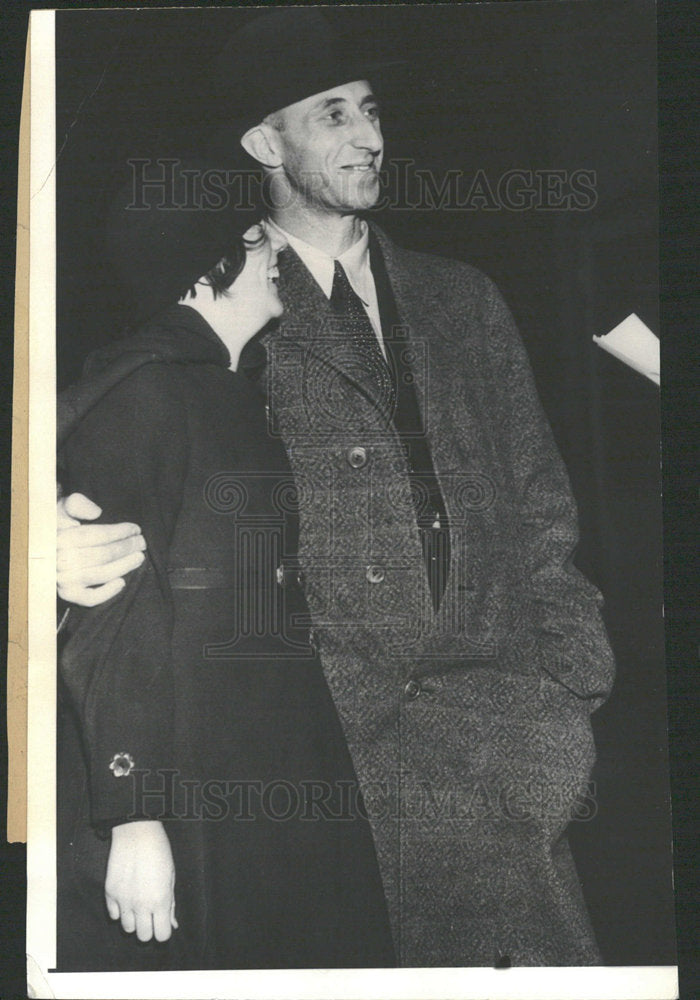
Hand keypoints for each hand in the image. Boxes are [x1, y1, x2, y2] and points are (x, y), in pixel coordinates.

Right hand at [57, 492, 145, 605]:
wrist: (45, 546)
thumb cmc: (62, 524)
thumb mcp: (65, 508)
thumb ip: (77, 504)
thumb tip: (96, 512)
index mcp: (60, 538)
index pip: (95, 535)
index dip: (119, 532)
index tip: (136, 529)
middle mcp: (59, 560)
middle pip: (101, 555)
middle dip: (126, 548)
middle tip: (142, 543)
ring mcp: (63, 579)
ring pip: (100, 575)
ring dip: (124, 566)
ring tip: (139, 557)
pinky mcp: (68, 594)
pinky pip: (89, 598)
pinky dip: (107, 592)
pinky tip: (122, 582)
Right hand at [105, 820, 177, 942]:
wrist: (136, 832)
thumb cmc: (159, 851)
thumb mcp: (171, 876)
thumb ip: (170, 903)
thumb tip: (172, 924)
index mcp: (160, 901)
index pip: (162, 935)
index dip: (163, 930)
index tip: (162, 921)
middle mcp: (141, 905)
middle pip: (144, 937)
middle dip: (149, 928)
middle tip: (150, 913)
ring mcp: (123, 901)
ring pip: (127, 928)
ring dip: (133, 920)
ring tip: (138, 904)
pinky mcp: (110, 893)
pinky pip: (113, 915)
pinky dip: (120, 910)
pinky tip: (126, 896)